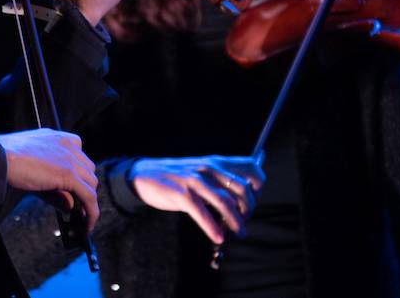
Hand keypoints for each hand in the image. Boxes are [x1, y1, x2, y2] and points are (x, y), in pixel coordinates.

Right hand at [0, 129, 98, 231]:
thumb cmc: (6, 161)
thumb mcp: (34, 171)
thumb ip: (54, 187)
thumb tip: (70, 207)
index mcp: (57, 138)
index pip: (79, 156)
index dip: (79, 175)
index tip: (76, 189)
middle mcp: (67, 144)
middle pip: (88, 170)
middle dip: (85, 189)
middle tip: (79, 208)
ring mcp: (70, 158)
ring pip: (91, 184)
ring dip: (88, 203)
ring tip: (81, 220)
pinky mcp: (69, 174)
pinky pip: (89, 197)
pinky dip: (91, 213)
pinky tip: (86, 226)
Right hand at [129, 155, 264, 243]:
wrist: (142, 174)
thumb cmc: (175, 176)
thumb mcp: (200, 170)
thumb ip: (219, 179)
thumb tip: (242, 200)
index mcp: (215, 162)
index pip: (251, 167)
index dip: (257, 187)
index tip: (251, 202)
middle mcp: (208, 169)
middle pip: (242, 189)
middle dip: (248, 209)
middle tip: (244, 222)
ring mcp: (194, 181)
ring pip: (225, 202)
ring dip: (236, 222)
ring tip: (238, 233)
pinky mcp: (181, 194)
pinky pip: (202, 213)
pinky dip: (213, 228)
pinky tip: (217, 237)